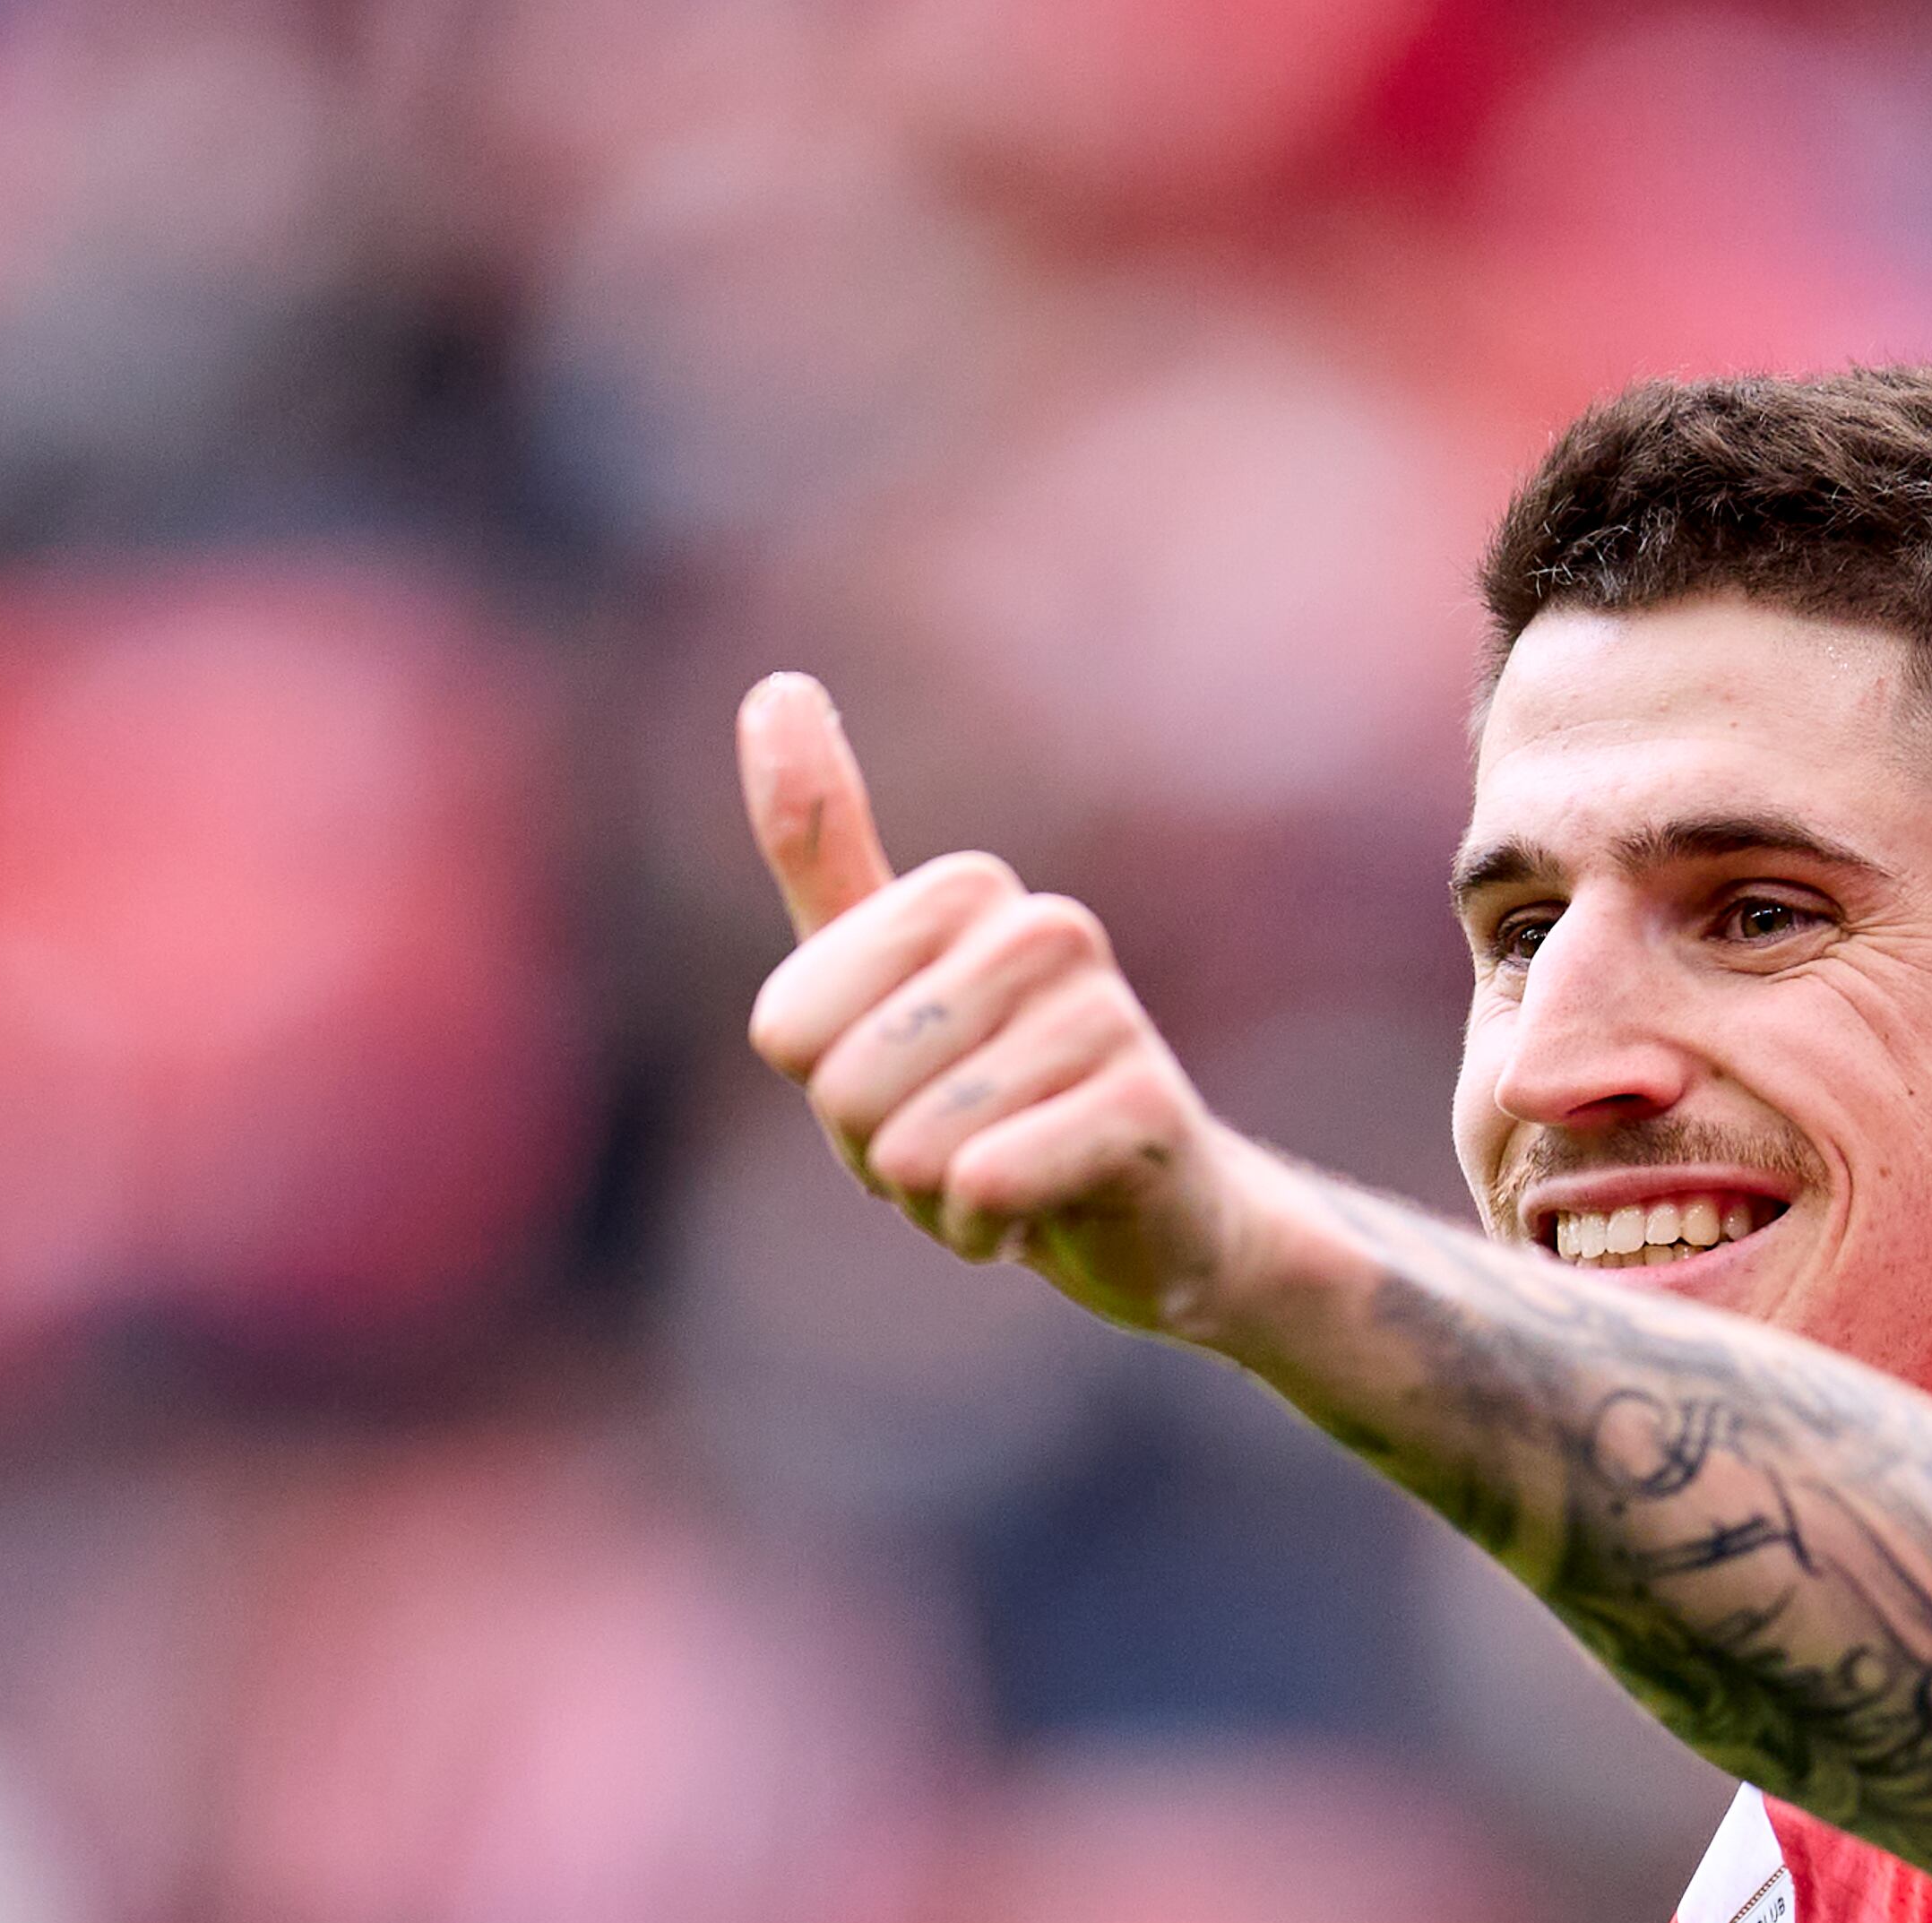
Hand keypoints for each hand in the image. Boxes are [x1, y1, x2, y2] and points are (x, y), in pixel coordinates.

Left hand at [736, 671, 1275, 1338]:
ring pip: (911, 1148)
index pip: (788, 1030)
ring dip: (936, 1202)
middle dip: (878, 1154)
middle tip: (963, 1144)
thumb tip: (777, 684)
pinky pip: (985, 1183)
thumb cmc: (1000, 1103)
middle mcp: (1047, 929)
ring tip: (1008, 1177)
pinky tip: (1042, 1216)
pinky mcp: (1145, 1108)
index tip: (910, 1089)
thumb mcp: (886, 983)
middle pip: (845, 1089)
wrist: (1153, 1217)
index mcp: (970, 891)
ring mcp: (1107, 1013)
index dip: (828, 1094)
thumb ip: (824, 846)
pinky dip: (988, 1229)